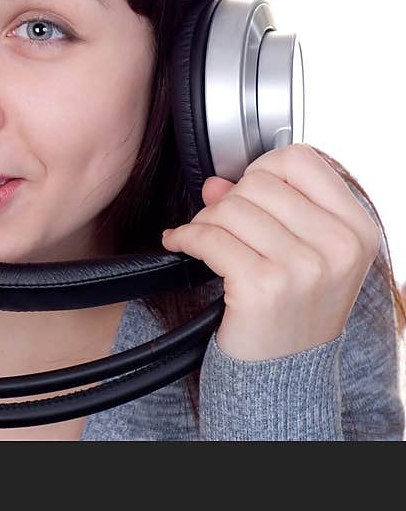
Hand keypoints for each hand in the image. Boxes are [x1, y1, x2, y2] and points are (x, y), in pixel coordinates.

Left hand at [160, 143, 380, 360]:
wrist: (284, 376)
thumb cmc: (293, 312)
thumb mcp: (301, 256)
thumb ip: (264, 209)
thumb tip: (217, 182)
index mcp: (356, 230)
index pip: (301, 159)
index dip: (263, 168)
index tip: (248, 190)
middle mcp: (338, 247)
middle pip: (258, 182)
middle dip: (228, 200)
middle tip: (221, 226)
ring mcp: (303, 268)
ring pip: (229, 208)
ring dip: (204, 220)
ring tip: (205, 241)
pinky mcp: (263, 287)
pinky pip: (208, 237)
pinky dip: (184, 237)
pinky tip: (181, 244)